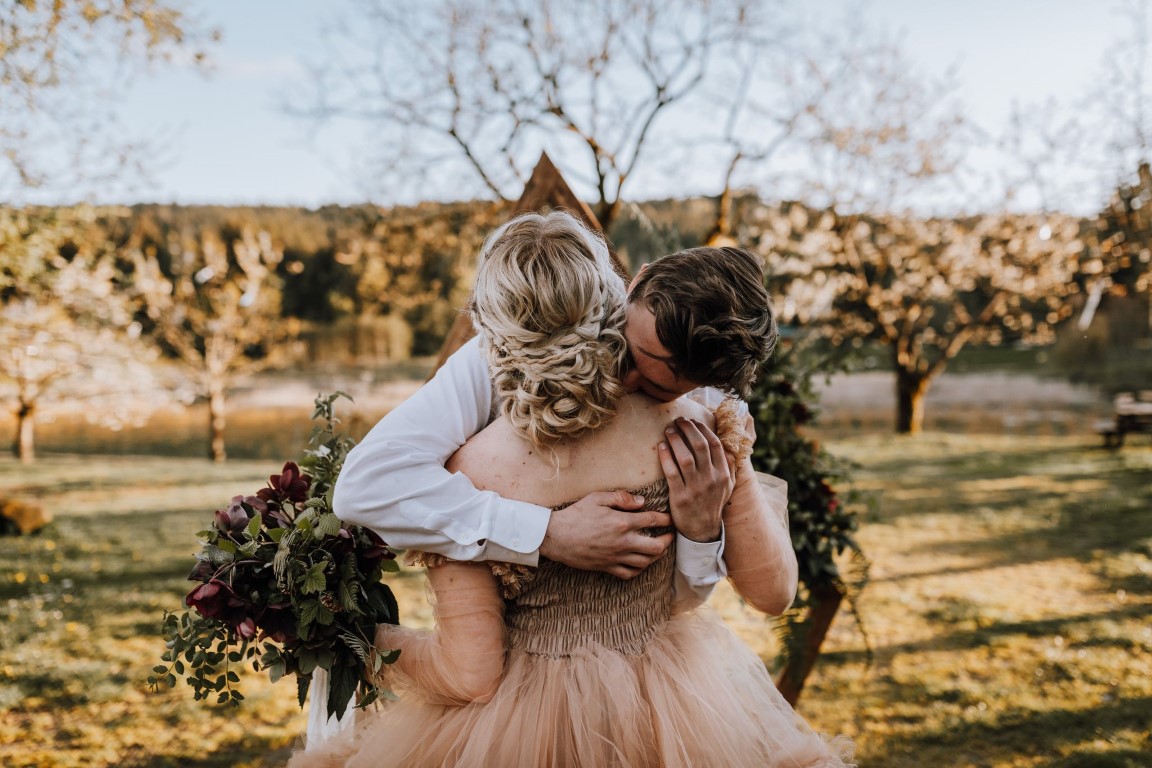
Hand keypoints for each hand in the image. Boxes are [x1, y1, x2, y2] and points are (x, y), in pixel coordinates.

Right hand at [539, 490, 672, 579]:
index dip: (665, 519)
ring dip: (656, 556)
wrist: (557, 537)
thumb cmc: (576, 515)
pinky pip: (629, 574)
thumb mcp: (597, 498)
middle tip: (669, 536)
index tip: (670, 519)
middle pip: (656, 547)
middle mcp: (622, 542)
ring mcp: (616, 557)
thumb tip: (641, 502)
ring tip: (658, 549)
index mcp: (622, 523)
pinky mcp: (607, 567)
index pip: (652, 520)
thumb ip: (621, 498)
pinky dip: (639, 570)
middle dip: (667, 541)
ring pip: (645, 562)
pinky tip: (640, 563)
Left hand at [659, 417, 734, 542]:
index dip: (703, 429)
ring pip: (685, 457)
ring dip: (676, 440)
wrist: (702, 531)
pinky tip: (661, 446)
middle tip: (678, 420)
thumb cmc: (712, 504)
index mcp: (723, 474)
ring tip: (669, 430)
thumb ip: (729, 466)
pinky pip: (672, 472)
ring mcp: (696, 488)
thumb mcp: (728, 486)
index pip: (714, 444)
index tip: (693, 421)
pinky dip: (666, 457)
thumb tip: (728, 447)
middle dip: (688, 429)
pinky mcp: (680, 497)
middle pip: (700, 446)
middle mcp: (711, 479)